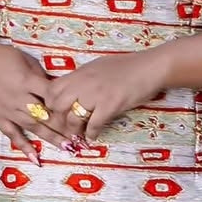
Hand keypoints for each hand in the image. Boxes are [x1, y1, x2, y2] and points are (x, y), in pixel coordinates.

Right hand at [0, 41, 68, 162]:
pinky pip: (12, 134)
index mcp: (26, 82)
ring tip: (67, 147)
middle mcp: (18, 99)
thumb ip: (40, 76)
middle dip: (63, 126)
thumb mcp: (25, 59)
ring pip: (32, 127)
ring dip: (50, 138)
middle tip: (80, 137)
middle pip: (45, 115)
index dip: (67, 105)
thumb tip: (56, 89)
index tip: (81, 112)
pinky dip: (24, 146)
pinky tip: (35, 157)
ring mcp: (7, 111)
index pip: (52, 96)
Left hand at [49, 49, 173, 144]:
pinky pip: (93, 125)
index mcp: (80, 73)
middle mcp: (84, 83)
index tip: (57, 112)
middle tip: (66, 126)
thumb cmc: (127, 65)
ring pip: (72, 118)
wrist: (150, 67)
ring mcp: (96, 95)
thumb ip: (82, 79)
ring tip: (80, 134)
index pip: (51, 90)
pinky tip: (94, 136)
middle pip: (57, 105)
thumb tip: (70, 90)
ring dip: (75, 130)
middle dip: (59, 118)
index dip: (50, 103)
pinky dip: (92, 134)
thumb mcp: (98, 67)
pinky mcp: (110, 105)